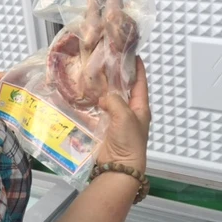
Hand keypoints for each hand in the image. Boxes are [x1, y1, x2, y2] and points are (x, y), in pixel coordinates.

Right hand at [96, 57, 149, 171]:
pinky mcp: (103, 126)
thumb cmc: (128, 141)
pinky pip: (96, 110)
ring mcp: (115, 119)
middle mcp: (128, 111)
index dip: (137, 68)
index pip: (140, 83)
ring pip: (108, 98)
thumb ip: (115, 100)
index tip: (132, 54)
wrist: (118, 167)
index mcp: (140, 107)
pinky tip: (82, 93)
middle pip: (122, 89)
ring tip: (91, 73)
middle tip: (104, 60)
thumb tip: (103, 97)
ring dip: (101, 88)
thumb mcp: (125, 116)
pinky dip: (90, 102)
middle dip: (115, 75)